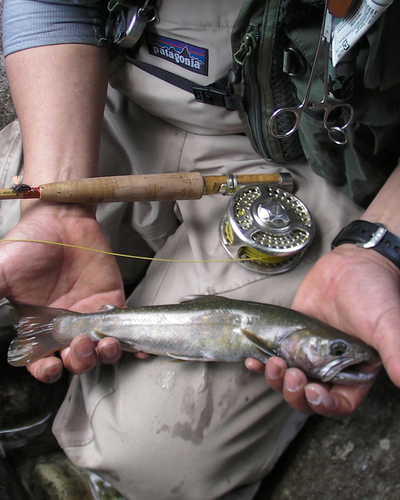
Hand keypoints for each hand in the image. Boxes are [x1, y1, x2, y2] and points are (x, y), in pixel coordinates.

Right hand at [1, 204, 125, 382]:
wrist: (60, 219)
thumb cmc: (29, 244)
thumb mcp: (1, 271)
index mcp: (38, 327)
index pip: (41, 362)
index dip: (46, 371)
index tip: (51, 368)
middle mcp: (64, 327)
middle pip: (75, 360)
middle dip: (80, 361)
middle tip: (80, 346)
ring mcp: (89, 316)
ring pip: (101, 350)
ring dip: (105, 354)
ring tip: (105, 344)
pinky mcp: (111, 303)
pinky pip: (124, 328)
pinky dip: (133, 342)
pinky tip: (137, 348)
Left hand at [246, 244, 398, 416]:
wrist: (350, 263)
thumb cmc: (374, 291)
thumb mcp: (385, 322)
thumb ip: (396, 351)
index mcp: (355, 372)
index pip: (340, 403)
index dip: (325, 404)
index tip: (314, 391)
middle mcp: (331, 367)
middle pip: (308, 398)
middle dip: (295, 392)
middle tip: (291, 374)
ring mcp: (308, 353)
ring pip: (288, 381)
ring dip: (276, 379)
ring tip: (273, 363)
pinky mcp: (291, 338)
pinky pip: (274, 358)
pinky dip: (262, 364)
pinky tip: (254, 360)